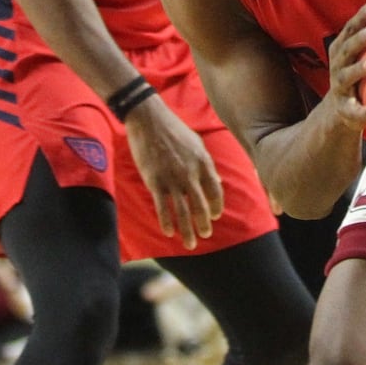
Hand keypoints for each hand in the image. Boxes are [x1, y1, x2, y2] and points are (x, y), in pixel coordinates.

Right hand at [123, 98, 224, 249]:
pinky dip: (166, 221)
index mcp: (203, 162)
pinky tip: (169, 232)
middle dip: (204, 224)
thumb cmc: (174, 129)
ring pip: (182, 211)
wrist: (149, 120)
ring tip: (190, 244)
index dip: (216, 206)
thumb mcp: (197, 143)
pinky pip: (162, 207)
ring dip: (187, 230)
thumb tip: (215, 181)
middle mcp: (190, 173)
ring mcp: (172, 179)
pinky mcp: (155, 181)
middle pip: (200, 205)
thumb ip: (206, 164)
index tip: (215, 216)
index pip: (215, 191)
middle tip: (205, 235)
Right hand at [327, 0, 365, 135]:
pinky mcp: (346, 110)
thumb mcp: (363, 49)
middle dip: (360, 39)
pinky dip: (363, 112)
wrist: (339, 110)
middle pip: (347, 49)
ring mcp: (340, 87)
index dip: (362, 16)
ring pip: (347, 76)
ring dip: (358, 69)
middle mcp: (339, 64)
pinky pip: (354, 111)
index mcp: (344, 48)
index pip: (351, 28)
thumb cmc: (357, 69)